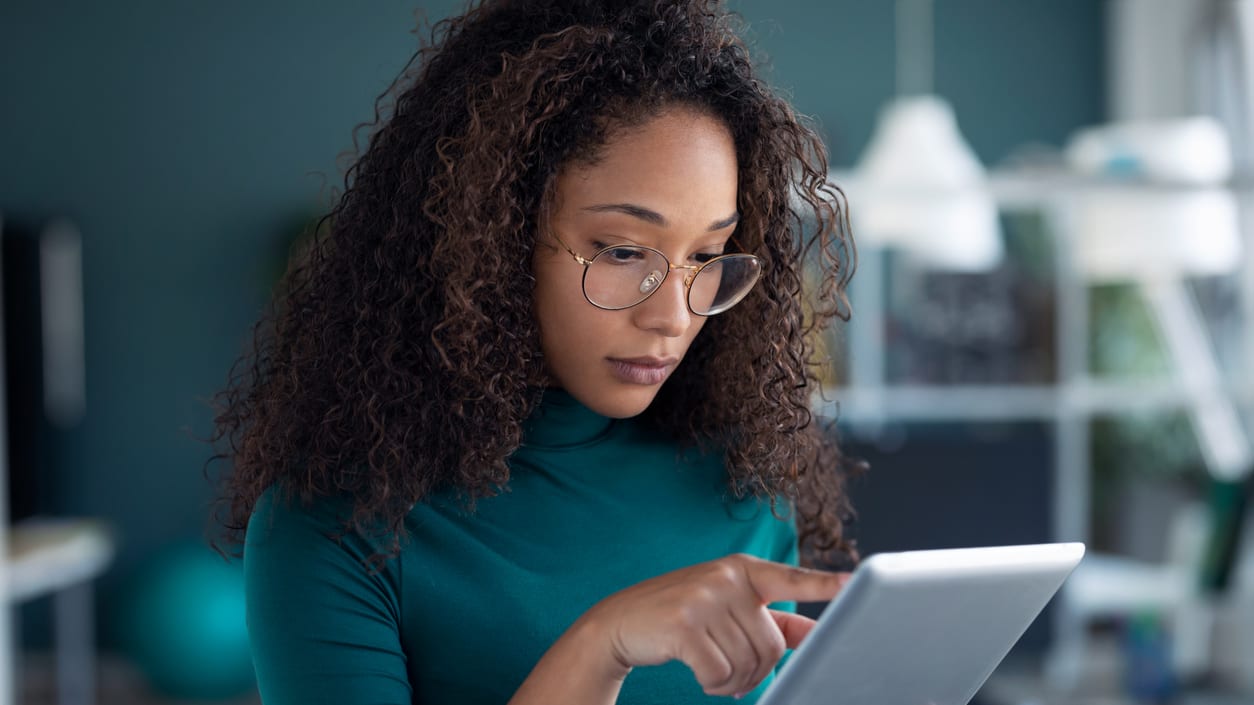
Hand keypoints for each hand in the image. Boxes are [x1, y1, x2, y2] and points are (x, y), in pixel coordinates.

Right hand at [579, 553, 849, 697]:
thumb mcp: (726, 606)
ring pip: (747, 663)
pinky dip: (714, 685)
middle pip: (772, 645)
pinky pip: (719, 673)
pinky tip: (701, 675)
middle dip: (756, 671)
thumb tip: (813, 633)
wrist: (621, 620)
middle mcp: (726, 577)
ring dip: (732, 682)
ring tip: (713, 671)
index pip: (791, 578)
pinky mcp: (684, 624)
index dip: (824, 583)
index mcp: (743, 569)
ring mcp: (704, 598)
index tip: (854, 581)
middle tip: (732, 672)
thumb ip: (769, 618)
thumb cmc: (682, 614)